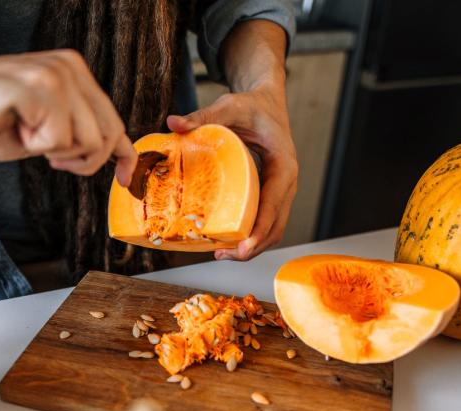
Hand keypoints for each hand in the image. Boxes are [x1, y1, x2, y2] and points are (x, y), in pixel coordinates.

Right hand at [0, 50, 136, 184]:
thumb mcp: (43, 131)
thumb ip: (75, 136)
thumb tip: (110, 155)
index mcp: (74, 73)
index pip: (113, 119)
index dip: (124, 154)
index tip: (127, 179)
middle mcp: (71, 67)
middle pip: (107, 134)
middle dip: (83, 161)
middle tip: (50, 158)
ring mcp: (57, 74)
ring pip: (87, 141)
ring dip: (54, 152)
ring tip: (24, 132)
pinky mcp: (41, 87)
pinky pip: (59, 139)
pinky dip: (35, 146)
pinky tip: (13, 126)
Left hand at [167, 82, 296, 260]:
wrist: (267, 103)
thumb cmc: (252, 106)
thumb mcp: (230, 107)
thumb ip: (204, 116)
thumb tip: (173, 122)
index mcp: (284, 165)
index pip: (274, 205)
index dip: (259, 230)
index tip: (244, 248)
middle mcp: (288, 182)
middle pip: (276, 226)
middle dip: (253, 246)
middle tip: (224, 256)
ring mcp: (282, 191)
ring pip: (273, 229)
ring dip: (251, 246)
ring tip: (221, 255)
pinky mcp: (272, 194)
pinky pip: (265, 221)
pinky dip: (250, 235)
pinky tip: (226, 241)